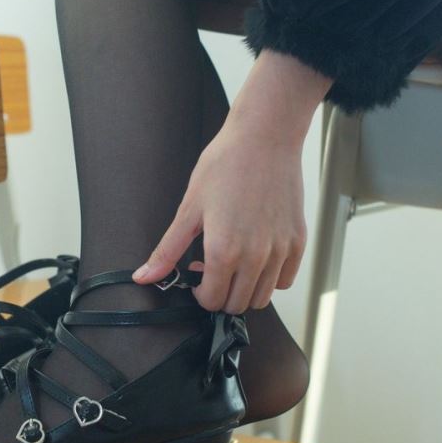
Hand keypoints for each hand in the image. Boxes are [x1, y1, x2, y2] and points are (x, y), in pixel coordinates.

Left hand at [132, 50, 332, 312]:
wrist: (265, 137)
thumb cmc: (226, 165)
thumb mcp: (189, 208)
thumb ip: (167, 250)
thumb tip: (144, 277)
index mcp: (224, 252)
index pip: (212, 301)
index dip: (199, 294)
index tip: (196, 275)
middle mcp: (255, 257)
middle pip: (237, 304)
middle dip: (220, 294)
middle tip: (212, 268)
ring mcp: (280, 251)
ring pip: (262, 297)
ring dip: (244, 289)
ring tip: (234, 262)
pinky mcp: (298, 241)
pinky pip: (285, 279)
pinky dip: (270, 277)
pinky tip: (256, 256)